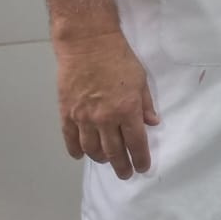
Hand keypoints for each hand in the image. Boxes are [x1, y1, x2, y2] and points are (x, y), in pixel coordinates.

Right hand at [53, 30, 158, 179]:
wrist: (88, 45)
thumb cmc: (119, 59)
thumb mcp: (141, 79)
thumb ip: (146, 104)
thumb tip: (152, 123)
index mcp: (127, 110)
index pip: (136, 142)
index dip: (140, 158)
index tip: (143, 168)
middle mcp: (105, 118)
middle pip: (114, 151)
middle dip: (122, 165)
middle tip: (126, 174)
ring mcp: (83, 118)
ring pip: (91, 149)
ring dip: (101, 158)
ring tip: (107, 161)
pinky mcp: (67, 113)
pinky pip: (70, 139)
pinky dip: (76, 150)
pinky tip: (81, 155)